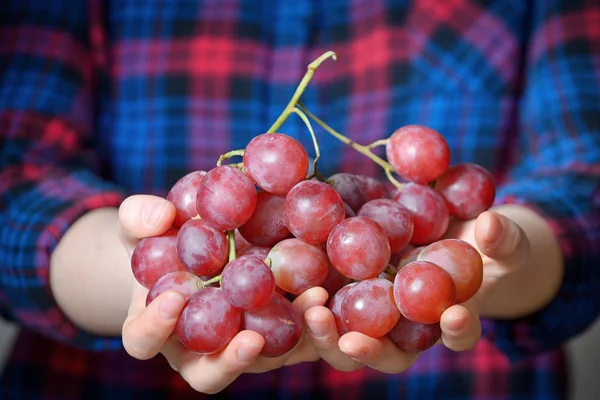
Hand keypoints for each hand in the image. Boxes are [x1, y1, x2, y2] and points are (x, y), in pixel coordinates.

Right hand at [118, 195, 325, 393]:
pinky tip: (325, 291)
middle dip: (229, 362)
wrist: (204, 246)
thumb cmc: (165, 240)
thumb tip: (160, 217)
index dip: (154, 327)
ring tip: (310, 304)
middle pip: (207, 375)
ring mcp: (238, 344)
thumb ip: (141, 218)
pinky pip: (296, 340)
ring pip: (261, 359)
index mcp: (156, 326)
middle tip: (251, 340)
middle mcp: (198, 348)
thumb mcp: (145, 224)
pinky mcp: (276, 335)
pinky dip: (313, 323)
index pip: (144, 340)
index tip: (173, 299)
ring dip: (287, 340)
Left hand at [304, 209, 529, 371]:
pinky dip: (305, 298)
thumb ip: (503, 240)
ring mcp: (373, 312)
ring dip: (327, 333)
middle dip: (370, 350)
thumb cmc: (480, 244)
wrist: (441, 230)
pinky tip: (291, 281)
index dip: (458, 330)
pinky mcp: (344, 291)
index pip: (458, 334)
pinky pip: (321, 301)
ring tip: (313, 312)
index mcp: (449, 318)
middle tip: (352, 341)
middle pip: (387, 353)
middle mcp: (407, 326)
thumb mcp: (499, 241)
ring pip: (346, 336)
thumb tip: (492, 223)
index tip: (455, 316)